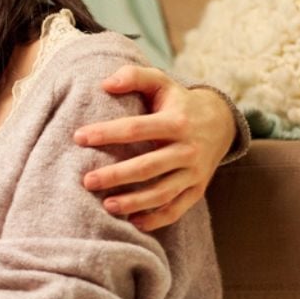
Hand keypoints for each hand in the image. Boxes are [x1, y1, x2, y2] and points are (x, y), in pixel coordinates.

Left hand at [74, 65, 234, 230]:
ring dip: (134, 202)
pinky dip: (156, 219)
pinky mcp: (198, 190)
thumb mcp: (161, 82)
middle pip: (147, 166)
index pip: (136, 128)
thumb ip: (134, 76)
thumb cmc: (178, 102)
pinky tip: (133, 222)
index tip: (78, 137)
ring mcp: (194, 172)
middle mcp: (187, 149)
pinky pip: (177, 209)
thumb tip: (105, 83)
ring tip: (106, 205)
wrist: (221, 123)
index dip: (106, 133)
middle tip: (86, 181)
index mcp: (176, 122)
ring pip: (162, 192)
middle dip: (115, 175)